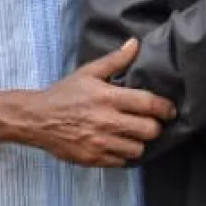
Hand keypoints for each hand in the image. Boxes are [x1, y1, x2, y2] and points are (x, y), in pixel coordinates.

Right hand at [26, 40, 175, 167]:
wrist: (36, 119)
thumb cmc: (64, 94)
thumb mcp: (88, 73)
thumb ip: (115, 60)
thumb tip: (135, 44)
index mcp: (108, 97)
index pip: (149, 104)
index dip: (165, 108)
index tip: (169, 110)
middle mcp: (106, 121)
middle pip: (149, 130)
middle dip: (154, 127)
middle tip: (150, 123)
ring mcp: (100, 143)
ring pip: (138, 149)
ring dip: (139, 142)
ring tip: (132, 135)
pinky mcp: (93, 159)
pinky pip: (121, 162)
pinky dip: (123, 154)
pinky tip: (117, 144)